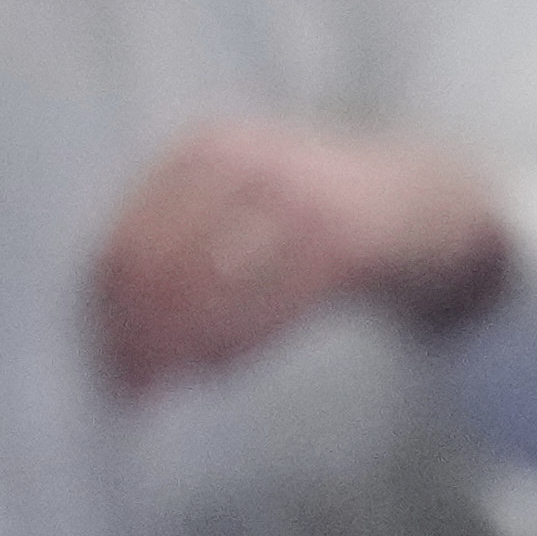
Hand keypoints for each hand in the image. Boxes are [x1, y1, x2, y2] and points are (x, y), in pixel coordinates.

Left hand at [89, 121, 509, 395]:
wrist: (437, 200)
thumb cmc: (327, 214)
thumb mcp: (248, 195)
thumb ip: (187, 233)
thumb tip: (114, 315)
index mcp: (208, 150)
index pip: (128, 238)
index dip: (103, 305)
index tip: (99, 354)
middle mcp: (245, 165)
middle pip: (158, 264)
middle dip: (133, 332)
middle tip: (124, 384)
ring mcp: (295, 201)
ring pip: (206, 286)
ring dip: (175, 344)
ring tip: (162, 384)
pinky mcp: (340, 242)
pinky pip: (266, 302)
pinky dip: (232, 341)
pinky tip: (216, 368)